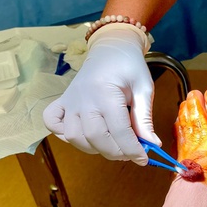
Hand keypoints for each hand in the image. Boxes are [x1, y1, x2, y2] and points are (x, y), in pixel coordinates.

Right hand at [43, 24, 157, 163]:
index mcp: (106, 93)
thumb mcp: (144, 88)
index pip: (119, 131)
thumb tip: (152, 144)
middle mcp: (83, 99)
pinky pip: (53, 124)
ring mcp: (70, 101)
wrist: (110, 47)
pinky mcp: (62, 102)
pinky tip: (84, 135)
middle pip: (95, 138)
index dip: (132, 149)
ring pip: (75, 137)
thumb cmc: (129, 66)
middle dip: (116, 152)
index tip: (144, 159)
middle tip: (130, 152)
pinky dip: (64, 135)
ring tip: (112, 144)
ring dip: (94, 148)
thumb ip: (145, 118)